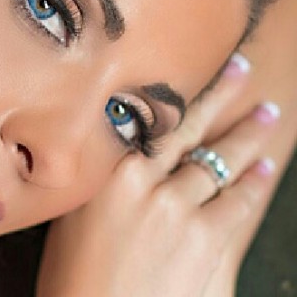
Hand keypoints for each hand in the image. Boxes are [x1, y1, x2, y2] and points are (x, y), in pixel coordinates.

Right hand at [37, 63, 278, 296]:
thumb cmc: (74, 274)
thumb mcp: (74, 212)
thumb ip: (102, 178)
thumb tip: (121, 149)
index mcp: (113, 171)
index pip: (152, 119)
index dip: (178, 93)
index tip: (192, 72)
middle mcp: (149, 183)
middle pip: (192, 128)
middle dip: (222, 94)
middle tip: (242, 68)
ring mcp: (181, 210)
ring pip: (222, 161)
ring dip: (248, 136)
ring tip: (267, 114)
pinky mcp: (207, 241)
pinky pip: (238, 202)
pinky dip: (254, 183)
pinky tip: (265, 167)